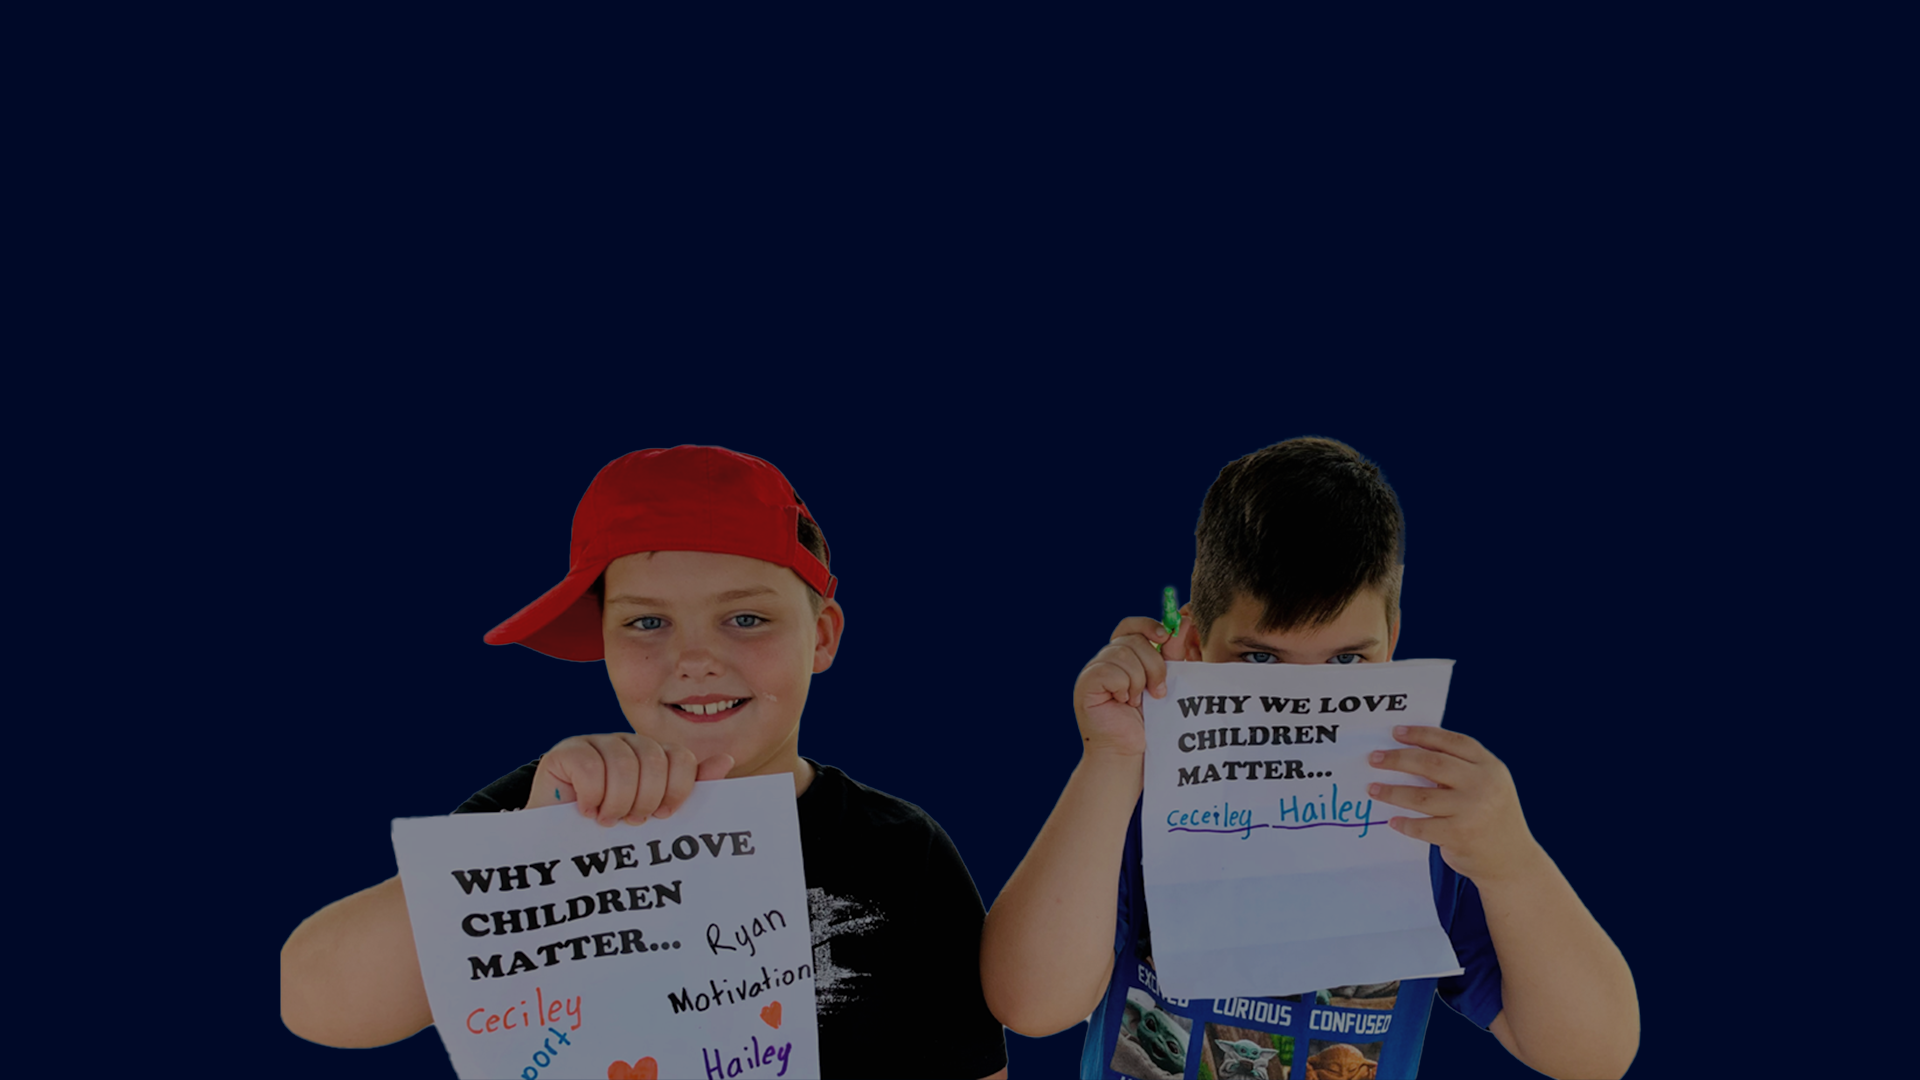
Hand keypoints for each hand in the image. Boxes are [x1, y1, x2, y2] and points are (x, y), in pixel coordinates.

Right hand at [524, 733, 734, 825]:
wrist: (559, 848)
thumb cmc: (613, 835)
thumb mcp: (655, 816)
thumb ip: (689, 789)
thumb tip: (727, 760)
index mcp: (653, 756)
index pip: (681, 757)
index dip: (677, 789)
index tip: (662, 816)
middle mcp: (627, 744)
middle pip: (654, 758)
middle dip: (646, 799)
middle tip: (631, 822)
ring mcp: (595, 743)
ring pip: (623, 763)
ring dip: (618, 802)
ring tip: (607, 821)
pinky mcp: (565, 753)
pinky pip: (590, 766)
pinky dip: (592, 796)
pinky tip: (585, 811)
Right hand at [1074, 616, 1182, 757]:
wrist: (1130, 753)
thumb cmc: (1147, 722)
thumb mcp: (1165, 682)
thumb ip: (1172, 654)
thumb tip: (1185, 622)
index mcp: (1123, 656)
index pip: (1131, 626)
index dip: (1148, 626)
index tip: (1165, 637)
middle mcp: (1106, 660)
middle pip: (1133, 641)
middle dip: (1153, 666)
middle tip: (1157, 692)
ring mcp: (1093, 671)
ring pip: (1123, 655)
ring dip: (1138, 682)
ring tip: (1136, 702)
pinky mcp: (1086, 684)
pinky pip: (1110, 671)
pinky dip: (1123, 688)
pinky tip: (1121, 703)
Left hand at [1367, 726, 1545, 884]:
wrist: (1513, 861)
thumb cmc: (1491, 817)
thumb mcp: (1488, 785)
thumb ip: (1460, 769)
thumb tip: (1411, 753)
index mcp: (1490, 767)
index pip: (1451, 742)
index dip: (1422, 734)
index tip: (1396, 732)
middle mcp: (1483, 785)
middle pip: (1431, 763)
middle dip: (1398, 759)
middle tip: (1375, 758)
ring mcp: (1472, 810)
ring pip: (1421, 796)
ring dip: (1392, 792)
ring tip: (1373, 789)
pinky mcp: (1459, 835)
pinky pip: (1421, 826)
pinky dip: (1404, 823)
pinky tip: (1393, 820)